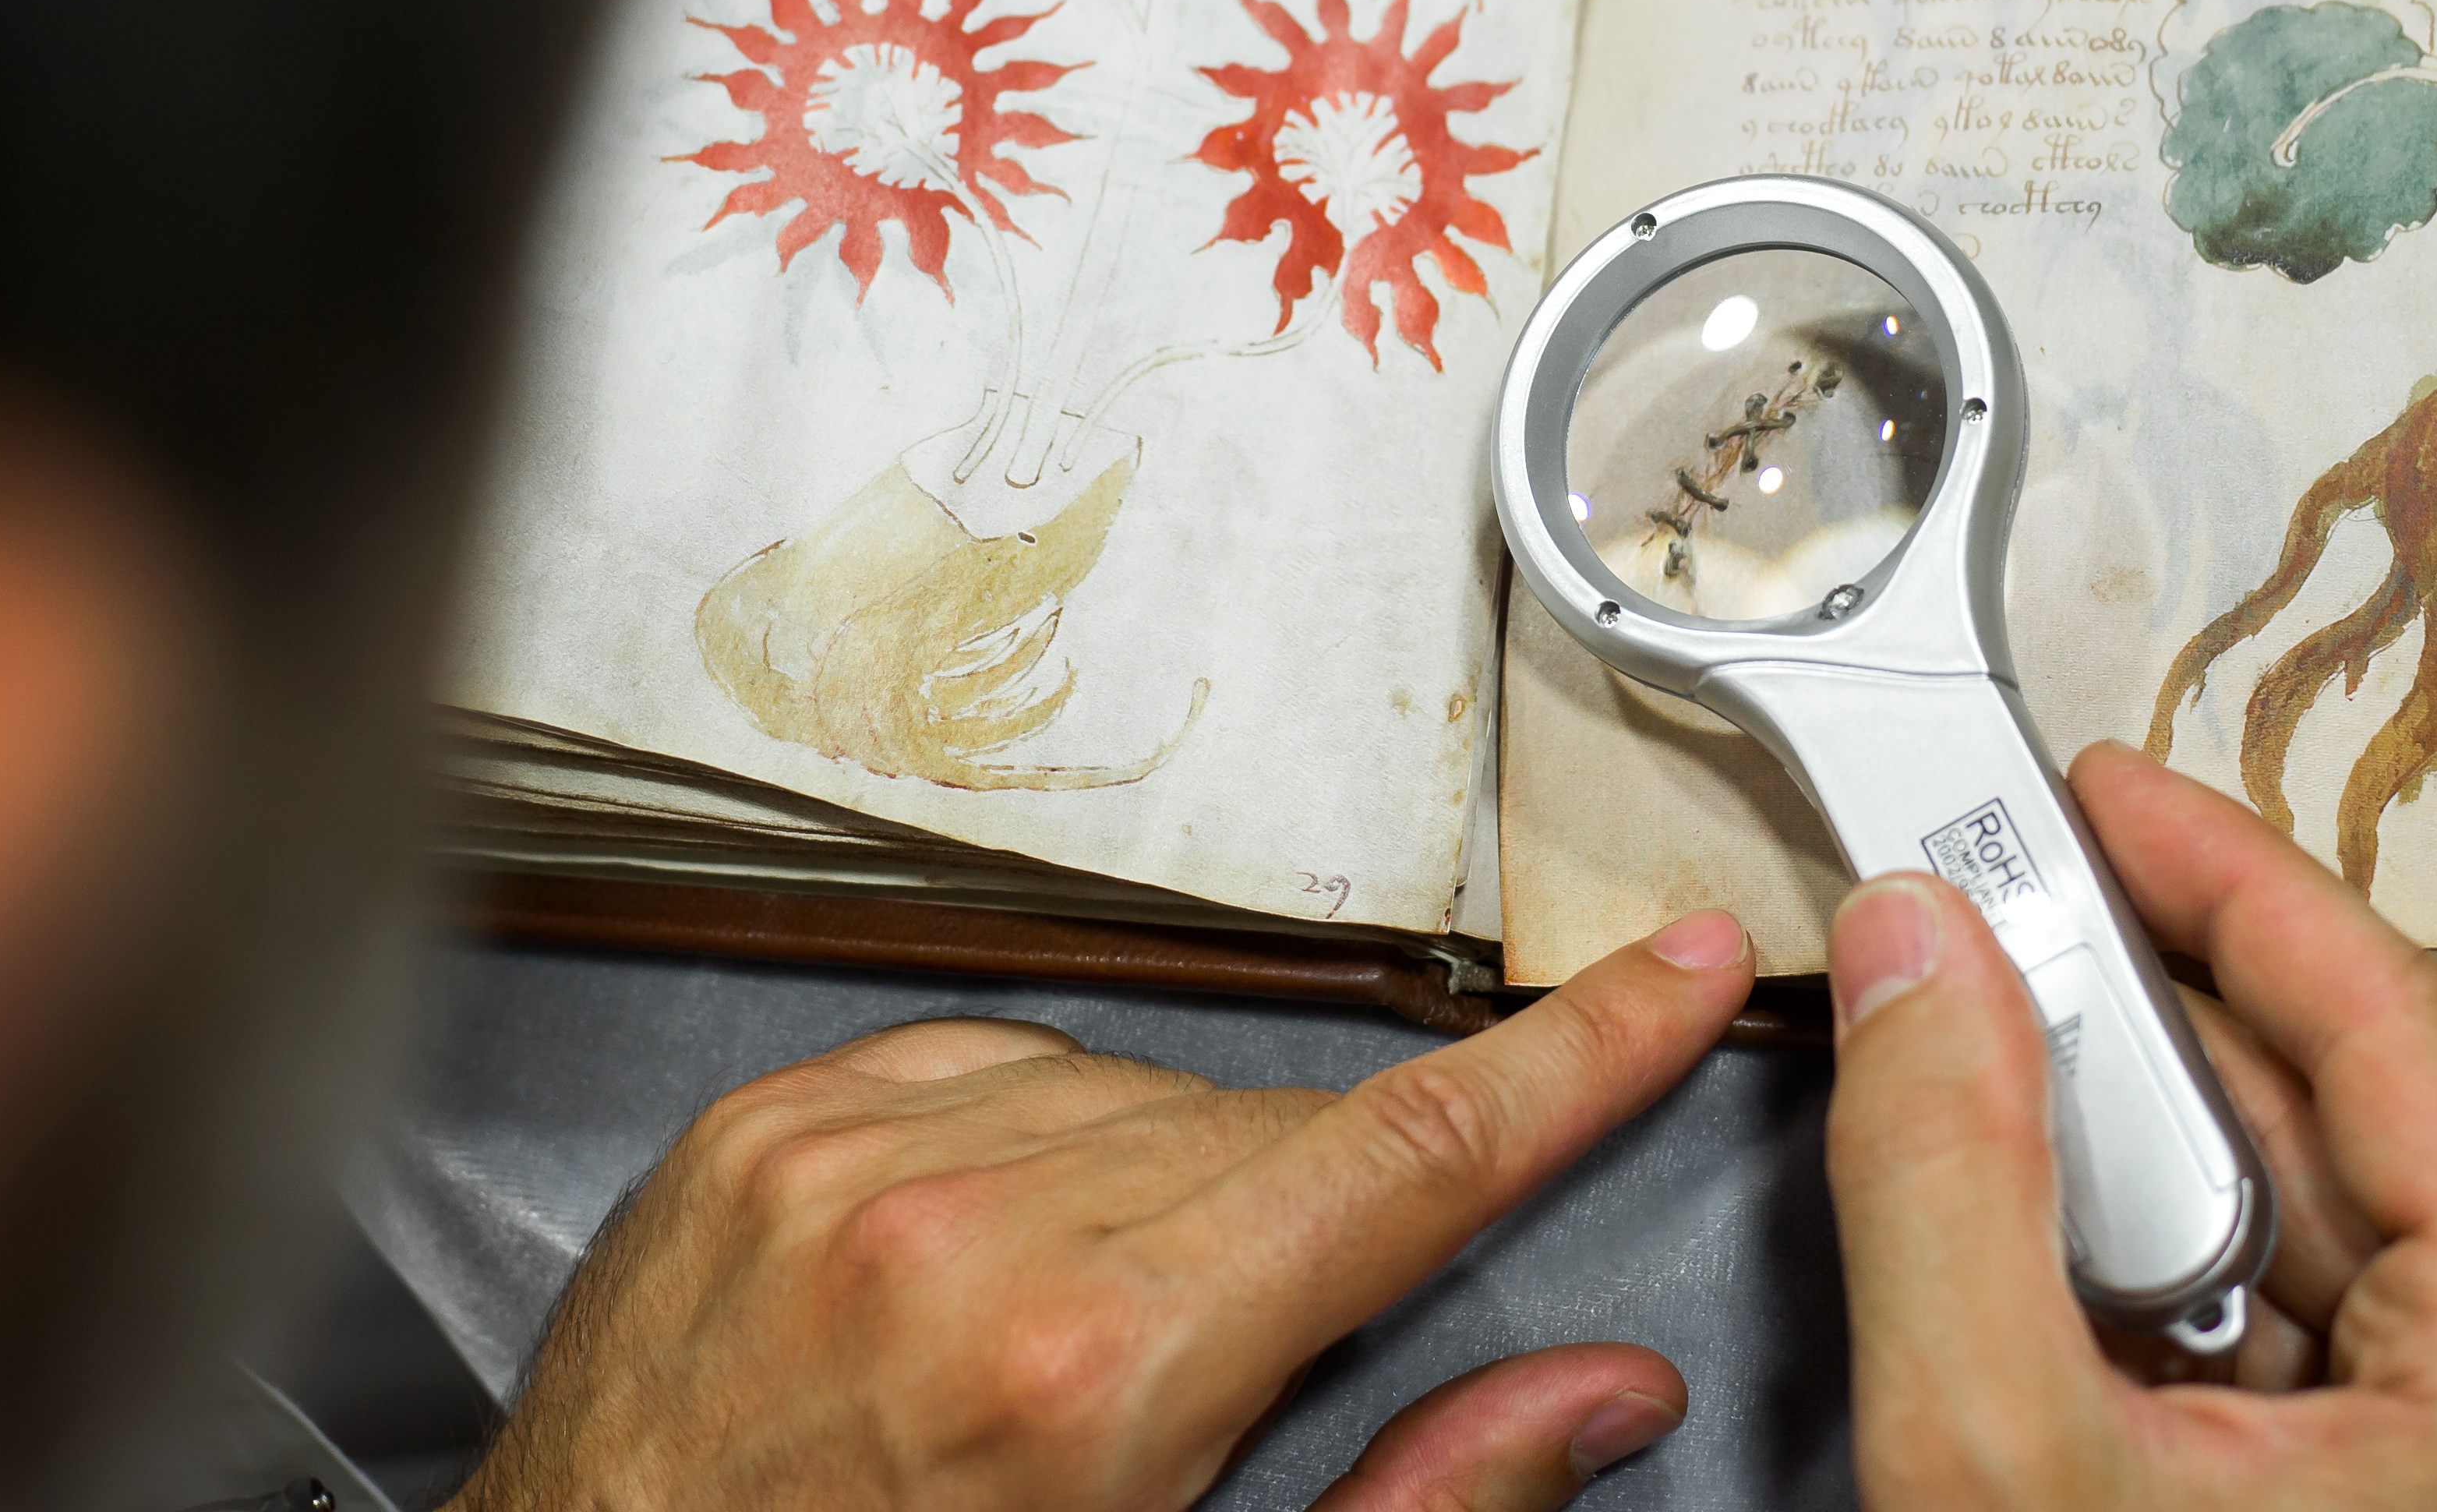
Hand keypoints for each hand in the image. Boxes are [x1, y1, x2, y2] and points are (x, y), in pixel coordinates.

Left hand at [454, 912, 1754, 1511]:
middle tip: (1254, 1356)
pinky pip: (981, 1063)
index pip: (1407, 1157)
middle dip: (1326, 1212)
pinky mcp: (764, 1128)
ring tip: (1080, 1342)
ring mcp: (847, 1157)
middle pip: (1276, 1133)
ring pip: (1134, 1091)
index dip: (1574, 1061)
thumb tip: (1598, 1396)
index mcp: (1094, 1369)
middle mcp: (966, 1228)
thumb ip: (1418, 1504)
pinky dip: (1025, 1147)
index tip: (1672, 977)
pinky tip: (991, 1265)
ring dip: (1164, 1185)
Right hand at [1823, 742, 2436, 1511]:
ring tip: (1997, 1043)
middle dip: (2160, 994)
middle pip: (2353, 1108)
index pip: (2393, 1026)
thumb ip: (1946, 1177)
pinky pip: (2280, 1315)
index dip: (2233, 875)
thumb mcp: (1998, 1454)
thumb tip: (1919, 950)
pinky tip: (2036, 1216)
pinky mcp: (2392, 1503)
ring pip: (2308, 1212)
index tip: (2105, 786)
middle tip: (2010, 892)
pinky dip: (2149, 1246)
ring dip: (2141, 1124)